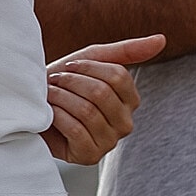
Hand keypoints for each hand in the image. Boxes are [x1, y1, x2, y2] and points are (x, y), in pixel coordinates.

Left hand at [41, 34, 165, 163]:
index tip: (70, 66)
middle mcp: (125, 123)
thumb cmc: (65, 82)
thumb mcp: (93, 60)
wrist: (33, 106)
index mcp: (131, 100)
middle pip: (101, 93)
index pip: (119, 76)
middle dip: (72, 82)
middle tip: (55, 80)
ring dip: (61, 98)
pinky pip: (76, 129)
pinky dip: (57, 116)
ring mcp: (109, 142)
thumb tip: (162, 39)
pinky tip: (50, 113)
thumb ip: (127, 51)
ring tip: (50, 94)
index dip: (88, 67)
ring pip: (87, 111)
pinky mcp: (90, 156)